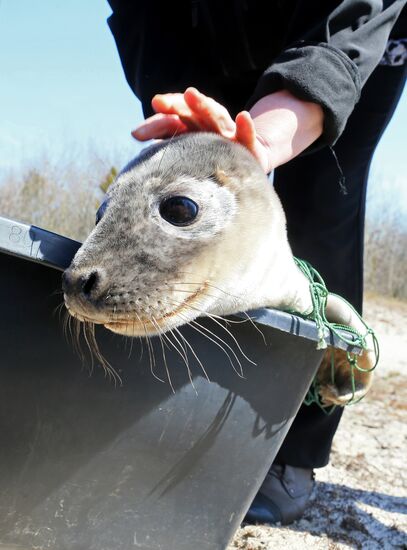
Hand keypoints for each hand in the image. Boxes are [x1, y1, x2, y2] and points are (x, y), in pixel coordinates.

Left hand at [132, 87, 270, 172]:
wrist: (249, 163)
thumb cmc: (212, 159)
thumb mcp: (188, 153)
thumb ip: (165, 144)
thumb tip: (135, 136)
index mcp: (192, 128)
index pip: (172, 121)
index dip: (155, 124)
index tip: (136, 134)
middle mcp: (209, 127)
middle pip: (191, 113)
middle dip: (176, 105)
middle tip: (158, 101)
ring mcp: (229, 135)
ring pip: (216, 118)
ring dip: (204, 106)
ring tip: (190, 95)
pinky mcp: (248, 146)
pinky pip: (248, 136)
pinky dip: (246, 127)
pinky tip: (243, 116)